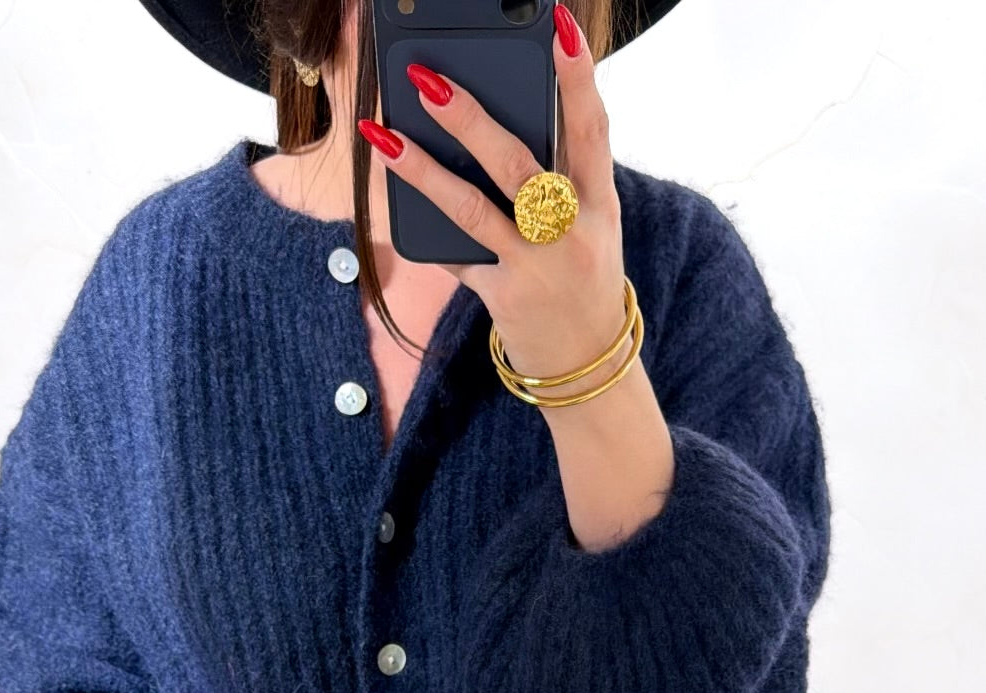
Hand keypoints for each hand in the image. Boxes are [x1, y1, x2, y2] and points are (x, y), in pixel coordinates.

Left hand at [358, 3, 626, 391]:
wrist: (587, 365)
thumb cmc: (581, 278)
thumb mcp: (590, 226)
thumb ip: (560, 178)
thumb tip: (496, 125)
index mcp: (600, 203)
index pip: (592, 129)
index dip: (577, 77)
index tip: (558, 26)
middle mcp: (571, 232)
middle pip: (518, 164)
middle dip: (471, 117)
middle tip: (427, 78)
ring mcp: (536, 268)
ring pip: (474, 209)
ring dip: (424, 169)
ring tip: (384, 135)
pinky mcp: (505, 297)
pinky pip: (457, 256)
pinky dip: (427, 229)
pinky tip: (394, 195)